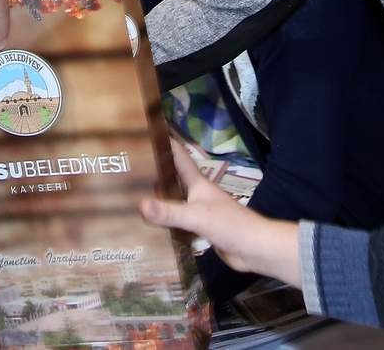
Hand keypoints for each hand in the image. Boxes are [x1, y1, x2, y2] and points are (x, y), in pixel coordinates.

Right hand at [141, 137, 300, 285]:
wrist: (254, 248)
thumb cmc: (230, 224)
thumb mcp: (197, 216)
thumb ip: (170, 212)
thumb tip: (140, 205)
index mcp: (198, 183)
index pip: (179, 157)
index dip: (165, 144)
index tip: (146, 134)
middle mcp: (196, 195)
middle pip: (172, 179)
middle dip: (154, 174)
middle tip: (129, 170)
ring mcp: (198, 212)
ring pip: (173, 202)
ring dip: (157, 200)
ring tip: (132, 197)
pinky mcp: (199, 230)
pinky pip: (177, 223)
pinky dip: (164, 223)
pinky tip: (149, 227)